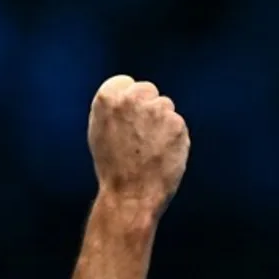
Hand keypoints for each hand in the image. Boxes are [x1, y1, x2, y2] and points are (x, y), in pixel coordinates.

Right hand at [87, 75, 189, 216]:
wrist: (130, 195)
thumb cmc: (112, 167)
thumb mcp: (99, 131)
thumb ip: (113, 109)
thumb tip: (128, 95)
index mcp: (107, 98)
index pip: (125, 83)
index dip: (128, 102)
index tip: (128, 118)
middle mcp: (132, 98)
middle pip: (148, 90)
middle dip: (147, 108)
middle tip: (140, 136)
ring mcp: (156, 110)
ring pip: (165, 106)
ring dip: (162, 123)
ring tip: (150, 149)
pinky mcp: (176, 123)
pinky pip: (178, 124)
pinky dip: (174, 138)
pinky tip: (163, 154)